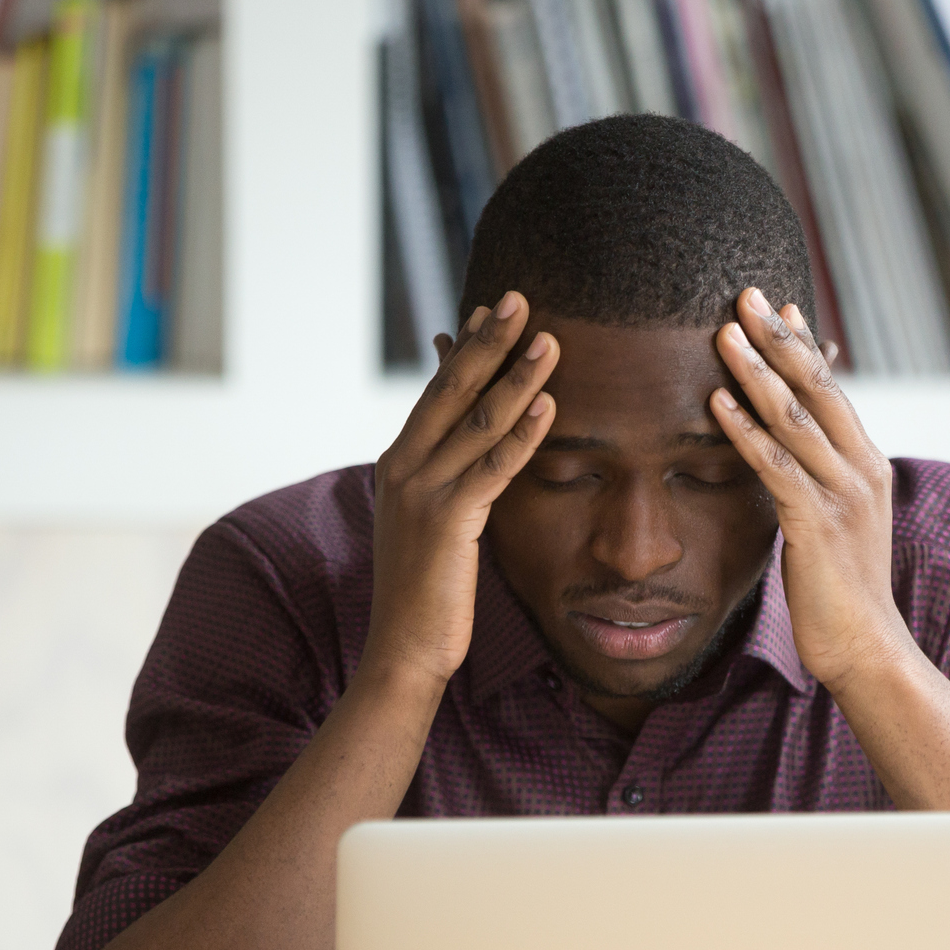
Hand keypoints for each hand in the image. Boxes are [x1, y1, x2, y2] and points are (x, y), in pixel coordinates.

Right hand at [361, 291, 558, 691]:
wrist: (402, 651)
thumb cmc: (426, 593)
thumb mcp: (432, 524)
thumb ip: (449, 481)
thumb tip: (471, 451)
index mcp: (399, 463)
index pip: (437, 392)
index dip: (466, 349)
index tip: (492, 311)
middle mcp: (403, 467)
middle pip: (452, 390)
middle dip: (489, 341)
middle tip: (521, 298)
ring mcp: (421, 492)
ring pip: (477, 421)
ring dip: (517, 376)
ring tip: (550, 340)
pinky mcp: (446, 521)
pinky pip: (492, 468)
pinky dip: (522, 434)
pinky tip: (548, 406)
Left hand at [709, 287, 914, 692]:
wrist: (866, 650)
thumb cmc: (842, 591)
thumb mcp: (837, 523)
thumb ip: (821, 480)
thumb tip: (796, 449)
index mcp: (867, 465)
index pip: (833, 390)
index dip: (804, 345)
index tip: (778, 304)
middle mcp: (861, 470)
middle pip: (818, 388)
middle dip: (779, 339)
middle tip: (745, 295)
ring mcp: (842, 496)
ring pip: (795, 419)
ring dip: (756, 373)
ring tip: (723, 334)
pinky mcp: (816, 525)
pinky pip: (775, 467)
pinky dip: (744, 431)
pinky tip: (716, 404)